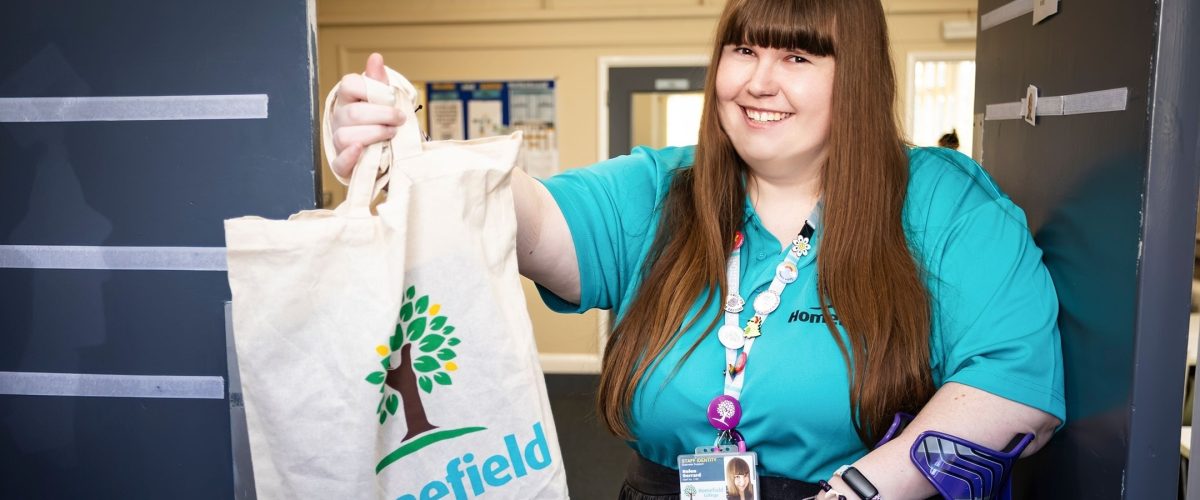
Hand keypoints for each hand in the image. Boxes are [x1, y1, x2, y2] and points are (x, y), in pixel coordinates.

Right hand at [328, 52, 404, 180]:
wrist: (388, 151)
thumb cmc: (383, 122)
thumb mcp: (385, 100)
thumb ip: (379, 81)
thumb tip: (376, 58)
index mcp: (348, 99)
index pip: (348, 85)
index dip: (371, 90)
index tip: (390, 98)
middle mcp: (340, 118)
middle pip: (353, 113)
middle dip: (382, 116)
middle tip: (400, 120)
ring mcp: (339, 141)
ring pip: (345, 136)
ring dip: (373, 135)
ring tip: (391, 135)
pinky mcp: (343, 163)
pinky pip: (339, 162)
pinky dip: (349, 157)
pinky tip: (360, 149)